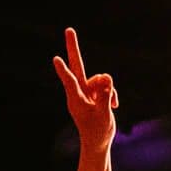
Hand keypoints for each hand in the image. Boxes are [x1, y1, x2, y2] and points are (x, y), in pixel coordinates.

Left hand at [52, 27, 116, 153]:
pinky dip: (112, 93)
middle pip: (76, 65)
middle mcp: (79, 92)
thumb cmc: (98, 132)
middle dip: (73, 47)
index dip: (64, 70)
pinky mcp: (94, 92)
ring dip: (110, 90)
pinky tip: (115, 106)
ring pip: (100, 78)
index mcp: (76, 99)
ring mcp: (86, 91)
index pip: (70, 82)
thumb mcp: (104, 116)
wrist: (97, 142)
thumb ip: (106, 97)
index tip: (56, 59)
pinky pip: (107, 85)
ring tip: (113, 105)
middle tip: (69, 29)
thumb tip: (108, 79)